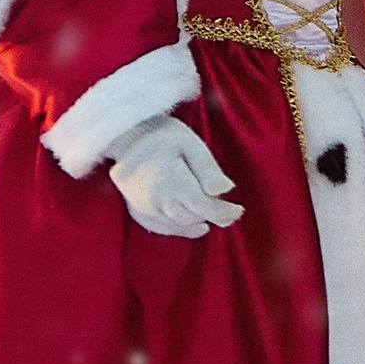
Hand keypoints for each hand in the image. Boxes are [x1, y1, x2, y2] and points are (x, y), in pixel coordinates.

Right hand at [106, 113, 241, 237]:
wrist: (126, 135)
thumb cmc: (162, 135)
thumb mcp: (190, 143)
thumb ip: (208, 169)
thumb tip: (226, 191)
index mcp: (171, 183)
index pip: (203, 207)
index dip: (224, 212)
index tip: (238, 211)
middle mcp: (156, 201)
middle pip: (192, 218)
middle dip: (212, 215)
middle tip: (229, 211)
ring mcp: (144, 208)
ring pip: (178, 225)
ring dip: (197, 222)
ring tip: (213, 216)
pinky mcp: (136, 210)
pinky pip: (162, 227)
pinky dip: (180, 228)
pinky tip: (195, 226)